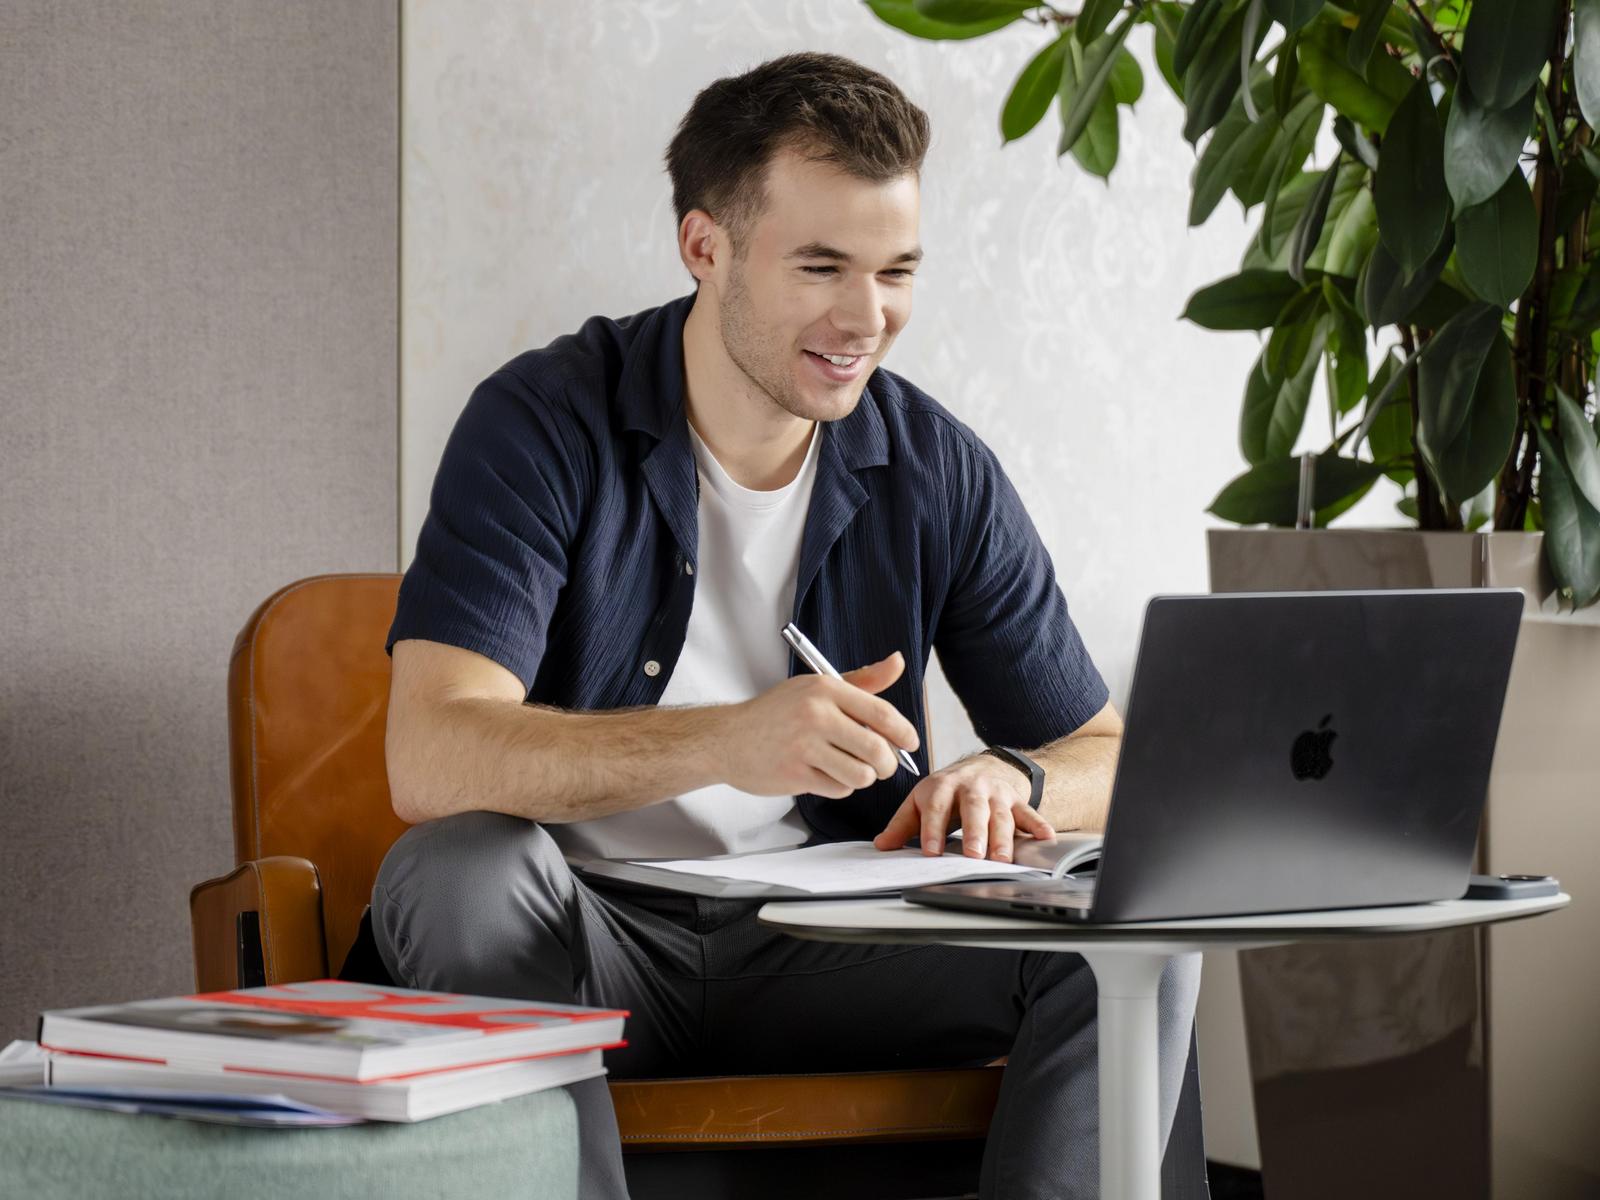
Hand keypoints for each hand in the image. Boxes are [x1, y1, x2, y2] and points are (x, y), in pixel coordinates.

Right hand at [718, 652, 920, 798]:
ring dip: (863, 777)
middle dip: (888, 764)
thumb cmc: (777, 713)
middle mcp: (816, 715)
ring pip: (861, 774)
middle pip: (877, 750)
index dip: (904, 732)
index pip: (881, 713)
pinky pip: (839, 789)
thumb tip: (898, 662)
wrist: (727, 738)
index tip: (911, 743)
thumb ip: (862, 681)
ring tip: (852, 769)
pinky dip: (840, 786)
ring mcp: (804, 746)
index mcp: (826, 689)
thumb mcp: (816, 687)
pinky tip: (825, 774)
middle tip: (883, 765)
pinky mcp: (796, 774)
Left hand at [871, 754, 1056, 860]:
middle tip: (973, 855)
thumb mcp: (921, 801)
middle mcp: (970, 788)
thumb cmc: (947, 790)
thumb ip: (902, 824)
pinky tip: (1045, 838)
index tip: (930, 852)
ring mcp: (996, 794)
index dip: (932, 830)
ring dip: (1003, 837)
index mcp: (941, 787)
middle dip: (974, 832)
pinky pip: (1029, 813)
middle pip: (973, 809)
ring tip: (1002, 858)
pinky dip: (1038, 825)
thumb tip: (881, 845)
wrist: (983, 767)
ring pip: (1001, 814)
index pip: (935, 808)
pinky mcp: (1016, 800)